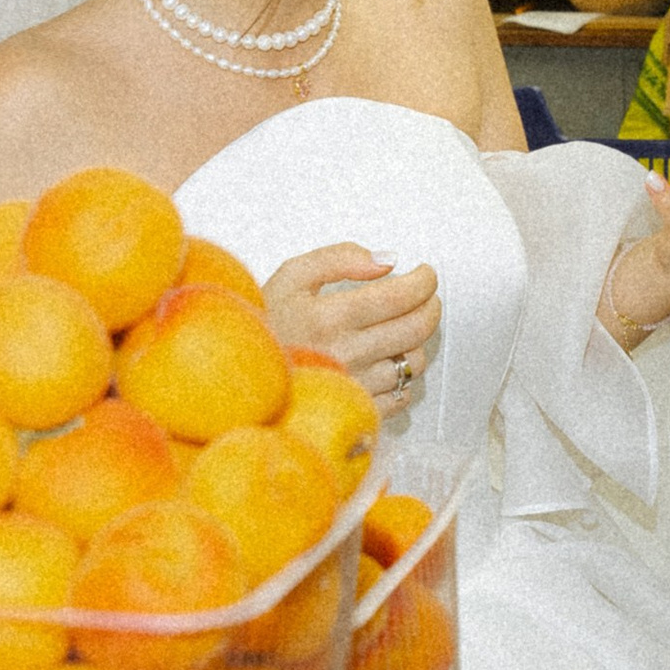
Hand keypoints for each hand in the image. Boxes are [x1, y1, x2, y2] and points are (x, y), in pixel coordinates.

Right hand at [265, 240, 439, 412]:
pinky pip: (402, 395)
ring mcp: (353, 385)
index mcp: (330, 317)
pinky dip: (404, 375)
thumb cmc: (266, 324)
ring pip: (414, 362)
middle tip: (426, 296)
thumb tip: (386, 260)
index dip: (424, 281)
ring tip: (402, 327)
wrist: (238, 375)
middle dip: (431, 305)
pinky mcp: (356, 411)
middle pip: (416, 328)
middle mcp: (346, 353)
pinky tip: (388, 360)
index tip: (425, 275)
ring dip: (417, 340)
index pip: (400, 296)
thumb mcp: (292, 276)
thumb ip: (339, 259)